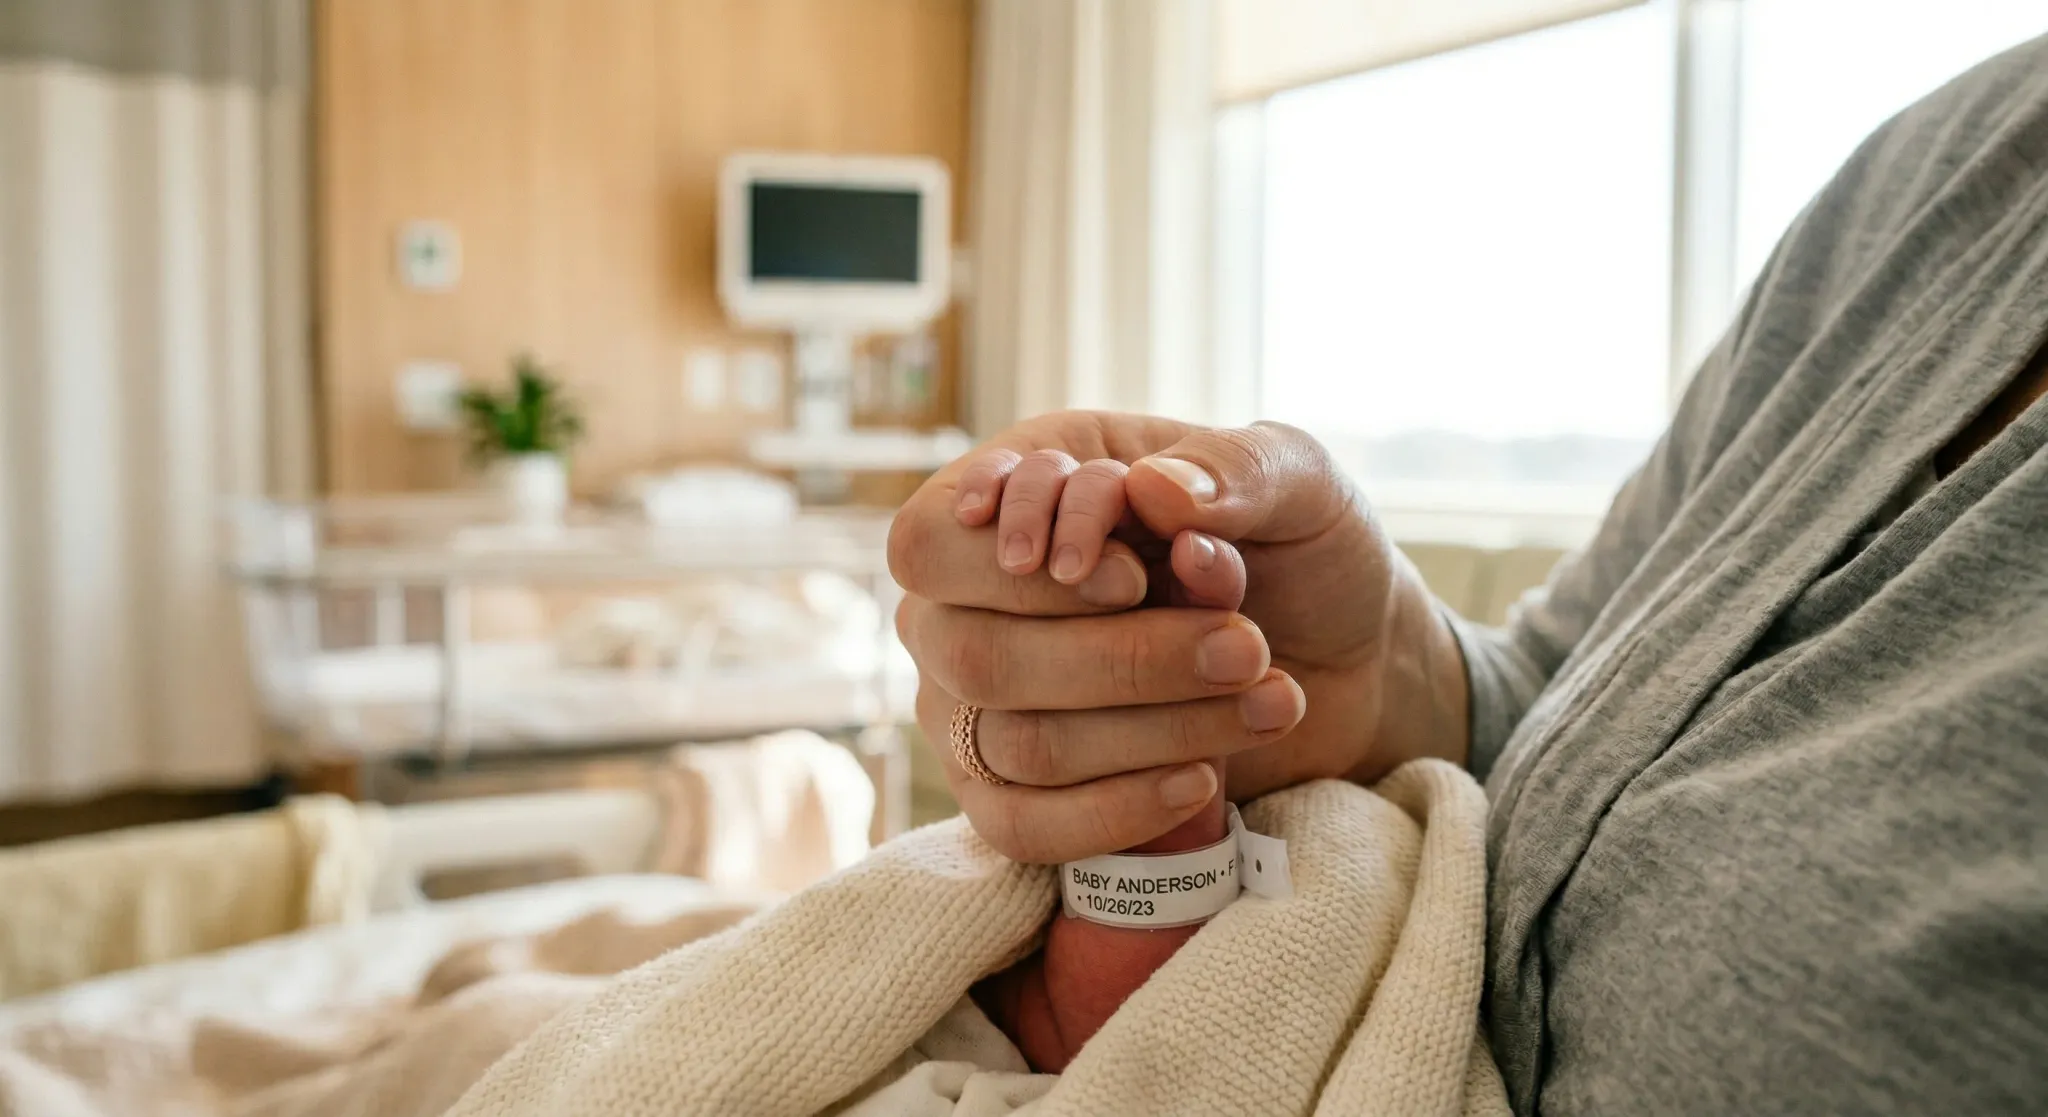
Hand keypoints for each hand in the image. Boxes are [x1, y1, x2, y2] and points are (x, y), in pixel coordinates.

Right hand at [889, 411, 1468, 862]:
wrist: (1353, 651)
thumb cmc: (1304, 546)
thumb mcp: (1298, 480)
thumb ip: (1233, 467)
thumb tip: (1151, 489)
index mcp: (1015, 492)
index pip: (928, 540)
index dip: (1005, 569)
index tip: (1127, 578)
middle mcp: (972, 599)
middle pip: (973, 653)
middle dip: (1122, 659)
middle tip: (1243, 646)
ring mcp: (983, 703)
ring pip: (1016, 742)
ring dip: (1152, 729)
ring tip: (1266, 698)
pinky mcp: (1021, 790)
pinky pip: (1021, 825)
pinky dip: (1117, 811)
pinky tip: (1201, 780)